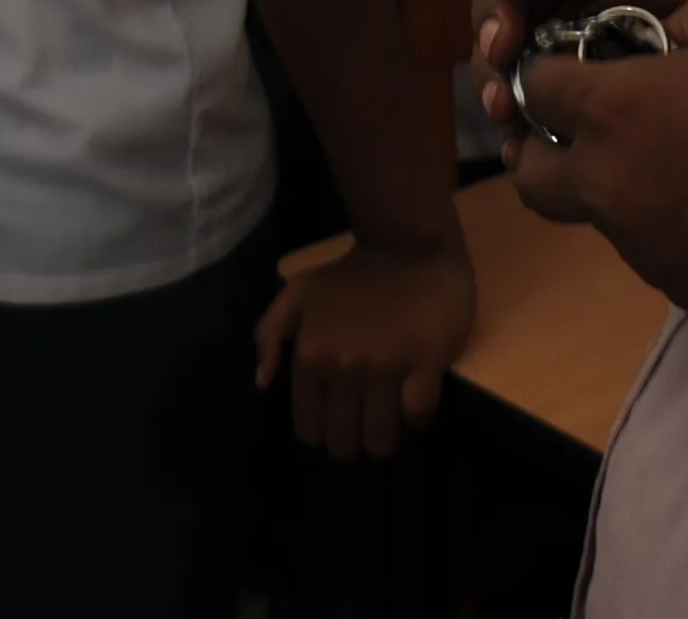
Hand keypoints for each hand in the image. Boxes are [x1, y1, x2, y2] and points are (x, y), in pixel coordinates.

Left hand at [253, 232, 474, 459]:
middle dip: (355, 442)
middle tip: (365, 424)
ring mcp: (385, 367)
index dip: (324, 433)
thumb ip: (270, 333)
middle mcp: (343, 367)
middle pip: (345, 444)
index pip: (309, 429)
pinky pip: (418, 418)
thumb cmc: (352, 274)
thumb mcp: (298, 293)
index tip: (339, 421)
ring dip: (385, 438)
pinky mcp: (425, 364)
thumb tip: (262, 383)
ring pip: (381, 441)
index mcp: (310, 355)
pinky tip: (414, 406)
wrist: (408, 244)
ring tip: (390, 419)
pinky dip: (417, 422)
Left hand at [508, 0, 687, 348]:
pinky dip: (665, 227)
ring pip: (593, 217)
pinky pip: (651, 251)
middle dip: (544, 147)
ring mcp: (642, 247)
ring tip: (675, 161)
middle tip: (589, 126)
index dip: (550, 69)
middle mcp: (609, 186)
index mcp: (615, 112)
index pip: (536, 88)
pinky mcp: (682, 289)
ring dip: (611, 187)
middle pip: (531, 175)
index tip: (580, 62)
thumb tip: (669, 31)